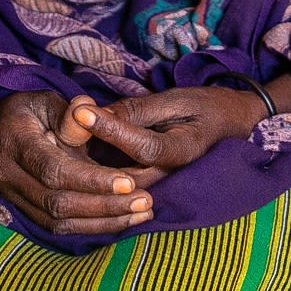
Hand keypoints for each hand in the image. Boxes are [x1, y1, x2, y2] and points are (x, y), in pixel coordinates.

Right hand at [0, 91, 158, 234]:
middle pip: (58, 203)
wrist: (0, 127)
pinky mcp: (23, 210)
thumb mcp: (48, 101)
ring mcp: (11, 196)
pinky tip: (122, 220)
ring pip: (59, 222)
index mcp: (13, 140)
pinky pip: (57, 228)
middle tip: (144, 201)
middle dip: (104, 205)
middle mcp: (6, 174)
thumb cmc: (31, 110)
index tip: (128, 182)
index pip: (54, 170)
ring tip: (141, 212)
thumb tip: (88, 113)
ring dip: (103, 221)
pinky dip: (91, 227)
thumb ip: (70, 115)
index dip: (91, 179)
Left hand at [71, 85, 266, 172]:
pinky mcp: (148, 188)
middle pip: (121, 178)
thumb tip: (99, 113)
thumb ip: (138, 109)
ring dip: (88, 173)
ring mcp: (159, 187)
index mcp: (183, 151)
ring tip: (60, 146)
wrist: (231, 127)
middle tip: (59, 135)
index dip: (109, 128)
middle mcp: (171, 177)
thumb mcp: (176, 99)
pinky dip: (95, 180)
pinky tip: (74, 161)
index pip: (141, 145)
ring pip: (116, 190)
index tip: (81, 110)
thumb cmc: (204, 108)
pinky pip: (117, 190)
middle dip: (88, 160)